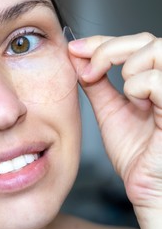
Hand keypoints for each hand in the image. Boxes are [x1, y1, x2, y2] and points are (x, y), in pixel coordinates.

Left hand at [69, 33, 161, 228]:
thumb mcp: (110, 111)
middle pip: (147, 40)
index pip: (135, 44)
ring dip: (126, 67)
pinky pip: (159, 79)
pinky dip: (138, 85)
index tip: (74, 48)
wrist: (148, 188)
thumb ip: (97, 84)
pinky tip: (134, 102)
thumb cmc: (136, 155)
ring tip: (120, 95)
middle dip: (108, 50)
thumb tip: (77, 58)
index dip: (102, 41)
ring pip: (157, 50)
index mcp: (157, 81)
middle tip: (87, 72)